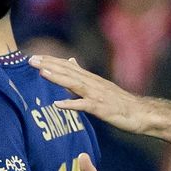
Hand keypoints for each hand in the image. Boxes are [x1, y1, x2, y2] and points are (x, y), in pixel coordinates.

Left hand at [29, 55, 151, 133]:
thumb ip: (83, 76)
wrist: (140, 113)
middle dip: (49, 65)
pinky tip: (57, 104)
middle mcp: (92, 83)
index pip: (68, 66)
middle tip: (30, 60)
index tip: (35, 57)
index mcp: (91, 78)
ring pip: (74, 84)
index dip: (51, 61)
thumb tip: (71, 62)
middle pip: (68, 71)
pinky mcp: (100, 109)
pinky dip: (70, 104)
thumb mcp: (100, 86)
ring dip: (57, 78)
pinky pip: (83, 106)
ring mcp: (96, 95)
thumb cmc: (120, 103)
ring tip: (41, 72)